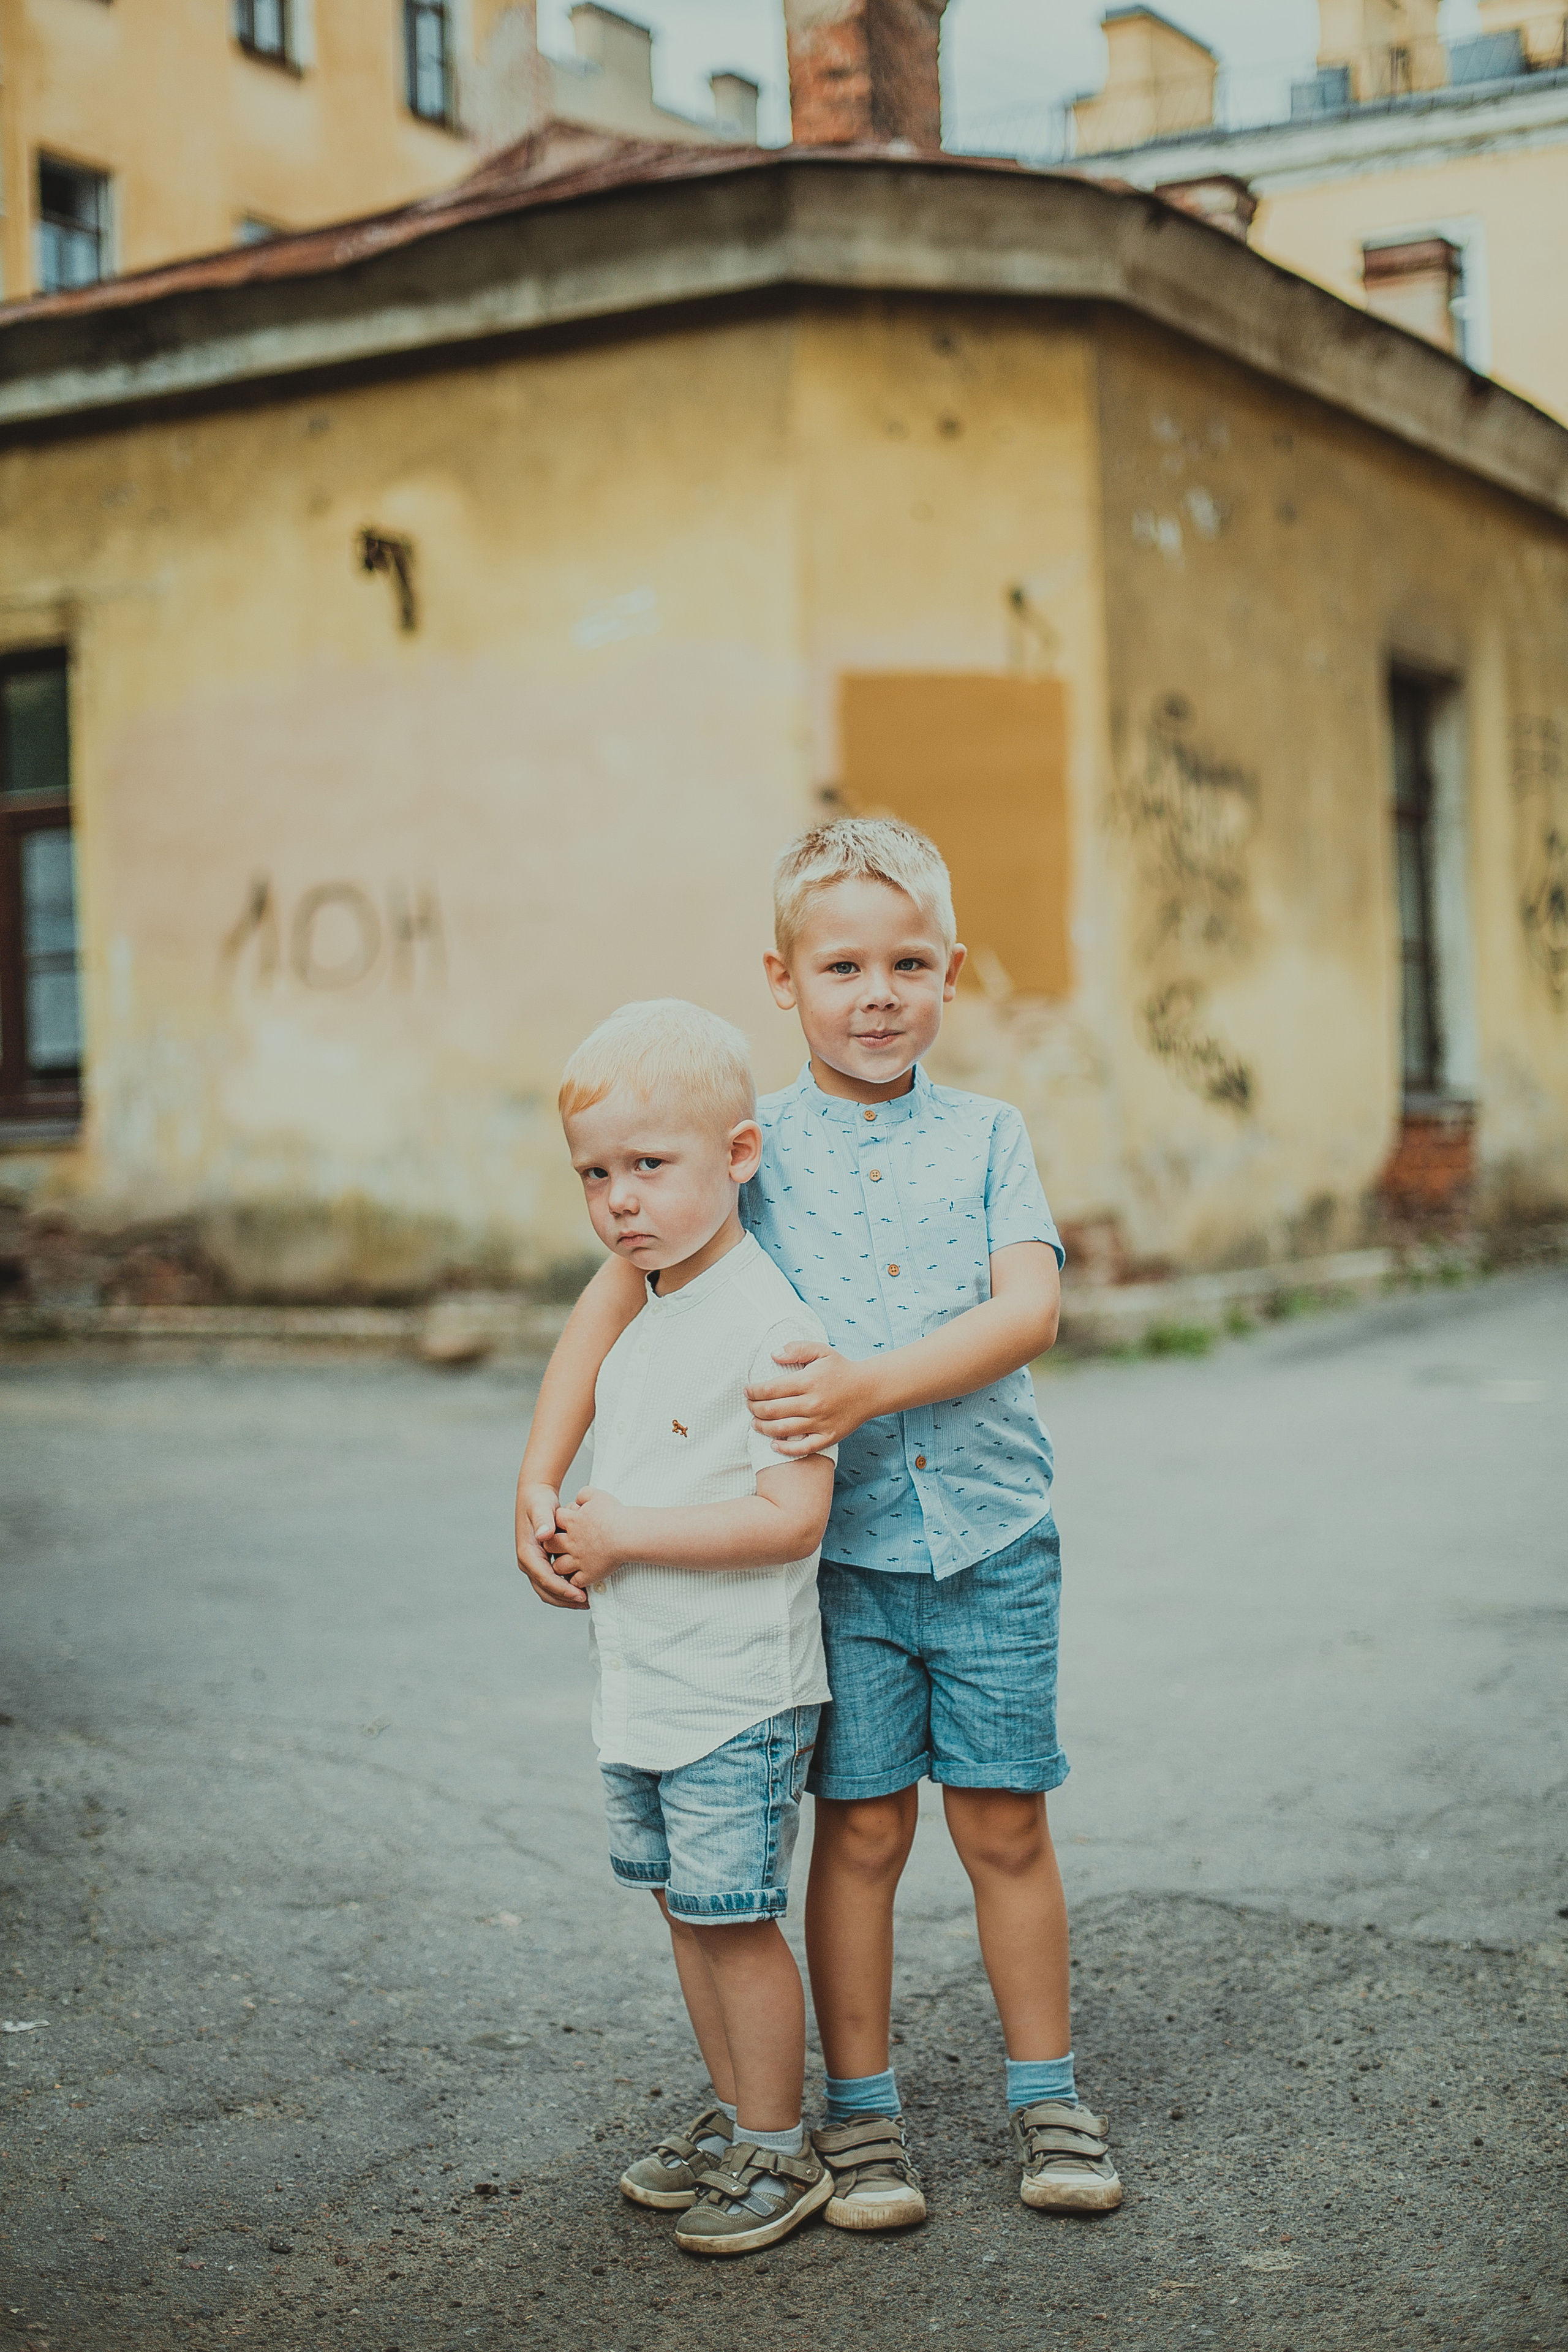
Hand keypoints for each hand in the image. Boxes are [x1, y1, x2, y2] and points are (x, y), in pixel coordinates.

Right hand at [515, 1481, 587, 1610]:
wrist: (535, 1497)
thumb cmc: (539, 1501)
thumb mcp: (541, 1507)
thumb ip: (543, 1521)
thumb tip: (544, 1536)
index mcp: (527, 1553)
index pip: (545, 1579)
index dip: (562, 1589)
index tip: (579, 1594)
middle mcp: (529, 1563)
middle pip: (546, 1591)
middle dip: (566, 1599)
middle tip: (587, 1603)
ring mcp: (535, 1565)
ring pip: (549, 1591)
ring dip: (567, 1598)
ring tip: (588, 1600)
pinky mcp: (543, 1564)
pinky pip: (554, 1582)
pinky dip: (567, 1589)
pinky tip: (584, 1589)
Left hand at [551, 1486, 632, 1593]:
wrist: (628, 1534)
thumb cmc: (615, 1514)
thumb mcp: (597, 1495)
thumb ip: (584, 1493)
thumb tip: (578, 1498)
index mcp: (572, 1522)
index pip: (554, 1521)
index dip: (559, 1522)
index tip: (567, 1523)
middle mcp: (571, 1542)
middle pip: (550, 1545)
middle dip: (553, 1545)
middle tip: (561, 1544)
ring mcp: (579, 1560)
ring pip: (558, 1566)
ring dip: (561, 1565)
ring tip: (568, 1563)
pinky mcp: (589, 1574)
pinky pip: (575, 1581)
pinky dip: (576, 1581)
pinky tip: (580, 1576)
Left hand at [745, 1342, 881, 1454]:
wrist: (870, 1389)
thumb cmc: (842, 1369)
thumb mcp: (821, 1351)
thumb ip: (797, 1349)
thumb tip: (773, 1355)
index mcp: (808, 1381)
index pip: (770, 1389)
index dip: (753, 1391)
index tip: (747, 1391)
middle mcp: (812, 1403)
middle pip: (771, 1411)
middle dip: (754, 1409)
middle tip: (749, 1406)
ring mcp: (820, 1422)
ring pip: (781, 1430)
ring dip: (762, 1428)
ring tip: (755, 1423)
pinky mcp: (828, 1437)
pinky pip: (802, 1448)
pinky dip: (784, 1449)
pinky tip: (773, 1445)